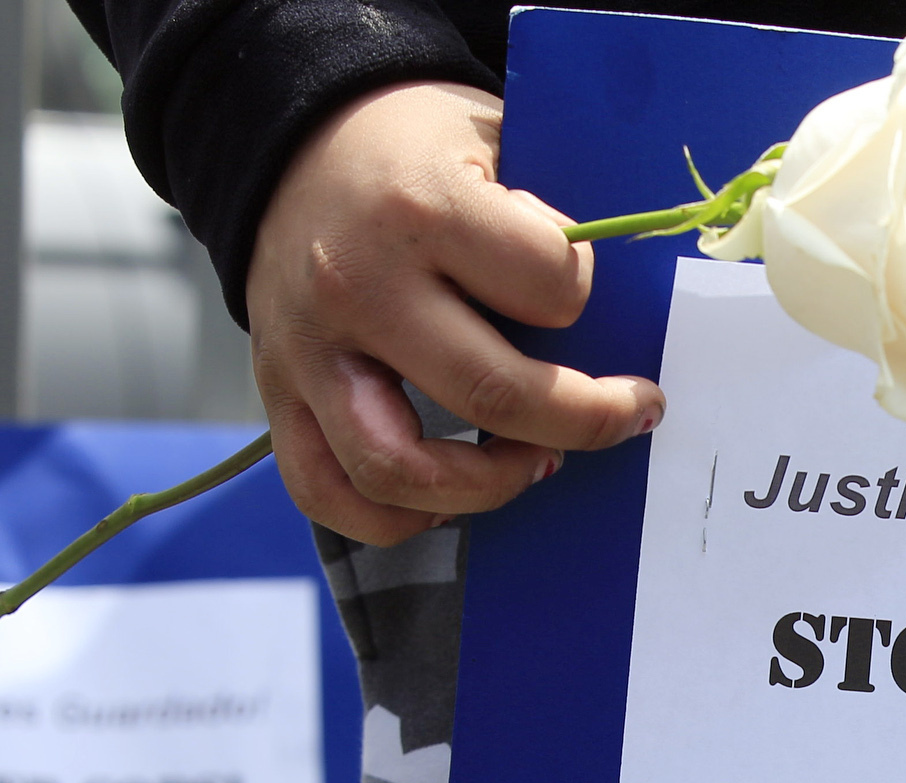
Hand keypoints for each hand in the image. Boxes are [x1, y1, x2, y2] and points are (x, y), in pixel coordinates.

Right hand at [245, 80, 667, 543]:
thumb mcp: (490, 139)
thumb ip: (542, 221)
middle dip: (585, 420)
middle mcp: (357, 287)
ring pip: (402, 469)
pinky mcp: (278, 396)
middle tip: (628, 415)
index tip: (582, 295)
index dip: (584, 296)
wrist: (288, 140)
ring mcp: (309, 352)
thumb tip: (606, 319)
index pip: (547, 286)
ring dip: (490, 486)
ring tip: (537, 462)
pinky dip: (396, 520)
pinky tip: (449, 498)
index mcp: (421, 209)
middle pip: (491, 394)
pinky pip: (327, 494)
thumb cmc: (412, 149)